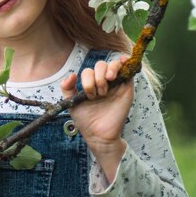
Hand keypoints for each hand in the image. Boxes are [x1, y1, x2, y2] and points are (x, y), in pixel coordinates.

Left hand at [60, 55, 132, 182]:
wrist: (99, 135)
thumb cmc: (85, 120)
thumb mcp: (71, 102)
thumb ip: (67, 88)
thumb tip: (72, 74)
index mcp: (91, 84)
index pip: (89, 71)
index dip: (87, 80)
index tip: (89, 95)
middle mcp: (103, 82)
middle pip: (101, 66)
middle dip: (97, 77)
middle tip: (98, 94)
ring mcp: (116, 85)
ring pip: (114, 65)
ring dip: (109, 70)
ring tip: (108, 82)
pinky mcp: (127, 89)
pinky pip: (128, 70)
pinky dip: (125, 62)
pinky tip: (122, 61)